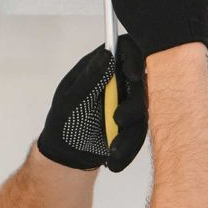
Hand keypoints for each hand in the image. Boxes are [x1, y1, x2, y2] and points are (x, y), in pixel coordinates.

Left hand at [36, 36, 147, 172]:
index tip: (133, 76)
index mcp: (101, 67)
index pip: (127, 49)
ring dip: (130, 132)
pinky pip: (141, 132)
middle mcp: (119, 81)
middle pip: (142, 81)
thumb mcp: (71, 102)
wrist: (69, 156)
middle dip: (134, 104)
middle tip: (118, 120)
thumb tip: (108, 53)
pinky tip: (114, 159)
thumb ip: (90, 78)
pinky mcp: (135, 122)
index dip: (135, 58)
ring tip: (112, 148)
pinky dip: (129, 148)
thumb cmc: (64, 123)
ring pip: (144, 109)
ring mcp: (129, 102)